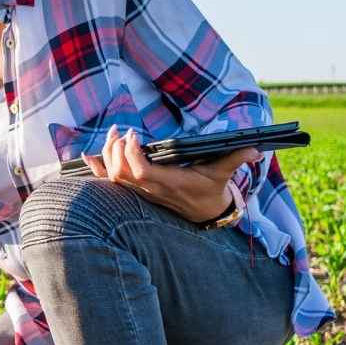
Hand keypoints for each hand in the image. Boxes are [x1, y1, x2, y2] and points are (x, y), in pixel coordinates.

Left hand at [81, 123, 262, 223]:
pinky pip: (113, 183)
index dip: (132, 154)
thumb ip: (236, 159)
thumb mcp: (224, 174)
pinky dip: (99, 170)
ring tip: (113, 134)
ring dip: (108, 155)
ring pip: (115, 177)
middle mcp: (152, 190)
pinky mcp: (138, 192)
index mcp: (170, 183)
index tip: (134, 134)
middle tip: (120, 130)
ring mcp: (143, 193)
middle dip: (116, 150)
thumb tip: (256, 149)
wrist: (206, 214)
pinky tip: (89, 156)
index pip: (142, 172)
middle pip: (122, 173)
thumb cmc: (212, 190)